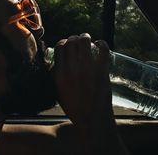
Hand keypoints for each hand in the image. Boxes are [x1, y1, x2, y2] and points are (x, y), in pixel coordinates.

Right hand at [52, 34, 128, 153]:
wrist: (92, 120)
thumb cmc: (74, 108)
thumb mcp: (57, 91)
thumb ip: (55, 76)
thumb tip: (54, 63)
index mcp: (59, 74)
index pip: (59, 48)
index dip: (63, 42)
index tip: (66, 44)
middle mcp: (72, 69)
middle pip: (71, 42)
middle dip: (74, 38)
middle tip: (78, 41)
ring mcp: (87, 69)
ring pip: (85, 41)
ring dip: (86, 37)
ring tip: (88, 39)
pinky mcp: (102, 70)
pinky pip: (103, 50)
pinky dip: (102, 43)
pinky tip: (101, 44)